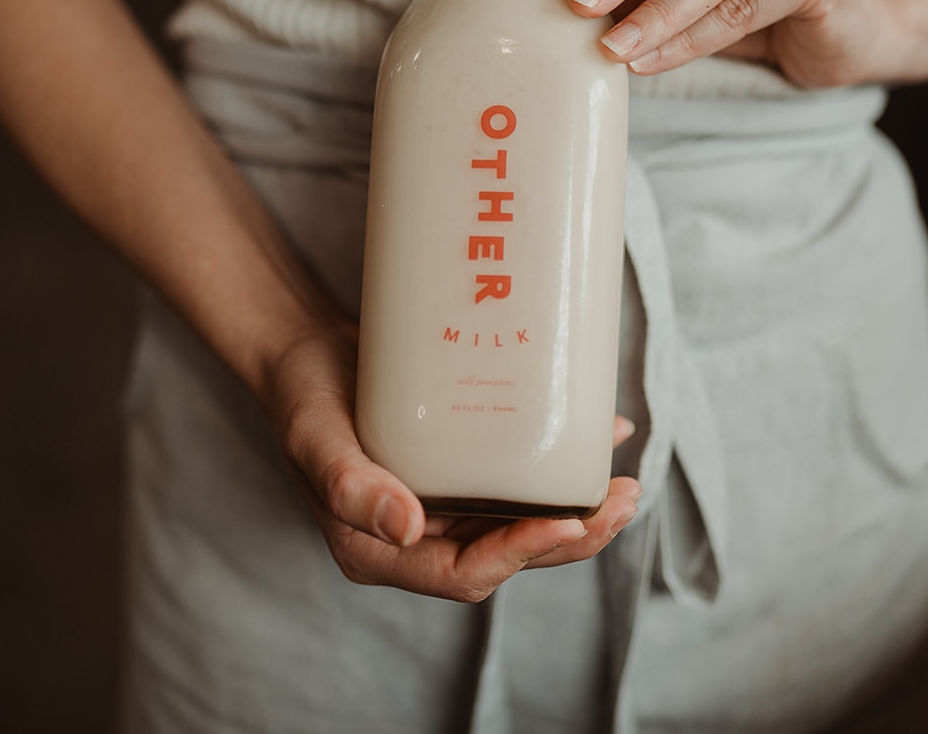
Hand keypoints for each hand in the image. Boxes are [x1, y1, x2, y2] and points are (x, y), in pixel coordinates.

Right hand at [260, 329, 642, 602]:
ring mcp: (443, 505)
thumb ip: (350, 486)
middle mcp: (419, 537)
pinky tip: (600, 434)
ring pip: (522, 521)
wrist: (306, 353)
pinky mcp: (461, 469)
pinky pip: (518, 480)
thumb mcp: (314, 438)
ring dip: (577, 510)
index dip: (521, 555)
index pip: (464, 574)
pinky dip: (560, 465)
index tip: (568, 523)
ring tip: (625, 484)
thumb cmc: (302, 396)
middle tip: (622, 502)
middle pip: (508, 554)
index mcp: (381, 551)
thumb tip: (408, 530)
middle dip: (571, 537)